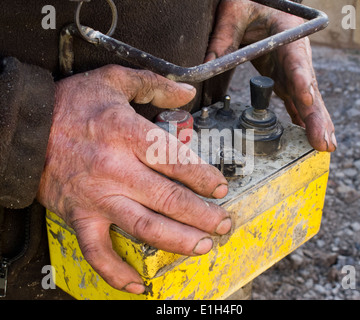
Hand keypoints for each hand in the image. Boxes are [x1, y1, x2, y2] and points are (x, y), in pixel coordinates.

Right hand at [37, 65, 231, 293]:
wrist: (25, 126)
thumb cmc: (70, 104)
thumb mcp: (113, 80)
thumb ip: (153, 84)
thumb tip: (186, 92)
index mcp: (126, 133)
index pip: (175, 160)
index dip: (203, 176)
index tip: (219, 187)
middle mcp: (114, 168)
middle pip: (167, 198)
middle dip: (202, 215)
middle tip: (222, 224)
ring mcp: (96, 197)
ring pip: (143, 227)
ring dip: (177, 241)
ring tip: (202, 247)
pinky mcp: (78, 215)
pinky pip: (97, 251)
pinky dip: (117, 272)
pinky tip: (139, 285)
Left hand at [205, 0, 336, 151]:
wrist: (260, 5)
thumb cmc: (250, 4)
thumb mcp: (234, 12)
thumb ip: (223, 37)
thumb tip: (207, 64)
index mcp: (289, 35)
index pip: (297, 60)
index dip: (302, 80)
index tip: (307, 100)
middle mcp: (296, 56)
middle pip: (308, 88)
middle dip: (316, 116)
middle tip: (324, 141)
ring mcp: (292, 71)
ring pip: (306, 99)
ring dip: (314, 123)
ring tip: (324, 145)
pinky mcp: (284, 80)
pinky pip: (295, 102)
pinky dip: (301, 119)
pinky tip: (308, 136)